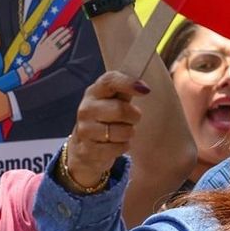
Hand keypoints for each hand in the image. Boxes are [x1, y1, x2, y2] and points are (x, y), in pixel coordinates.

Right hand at [27, 26, 74, 73]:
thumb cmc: (37, 55)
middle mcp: (50, 44)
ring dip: (66, 37)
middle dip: (65, 32)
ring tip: (71, 34)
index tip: (63, 27)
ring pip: (61, 42)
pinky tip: (70, 43)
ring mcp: (53, 49)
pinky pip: (62, 49)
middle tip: (70, 29)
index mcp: (45, 42)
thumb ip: (43, 38)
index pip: (53, 34)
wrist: (36, 63)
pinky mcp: (56, 55)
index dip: (59, 30)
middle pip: (59, 37)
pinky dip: (66, 46)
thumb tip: (46, 31)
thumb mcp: (38, 45)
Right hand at [61, 71, 150, 189]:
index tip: (145, 89)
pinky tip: (114, 144)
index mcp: (95, 92)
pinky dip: (122, 147)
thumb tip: (144, 86)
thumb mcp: (114, 100)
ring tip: (121, 132)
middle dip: (134, 116)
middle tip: (131, 119)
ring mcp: (85, 129)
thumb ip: (127, 89)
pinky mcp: (87, 149)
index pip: (109, 81)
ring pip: (122, 132)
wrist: (84, 146)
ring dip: (128, 133)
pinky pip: (117, 148)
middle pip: (120, 109)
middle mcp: (87, 108)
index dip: (128, 83)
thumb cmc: (106, 117)